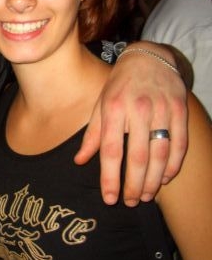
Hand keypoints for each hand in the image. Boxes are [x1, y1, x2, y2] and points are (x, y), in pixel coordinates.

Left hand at [74, 42, 187, 205]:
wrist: (148, 57)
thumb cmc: (119, 85)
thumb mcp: (100, 105)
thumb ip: (93, 135)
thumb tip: (79, 161)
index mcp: (113, 109)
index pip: (110, 150)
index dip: (110, 177)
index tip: (110, 198)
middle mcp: (138, 109)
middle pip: (137, 156)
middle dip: (134, 185)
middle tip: (131, 202)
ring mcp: (161, 109)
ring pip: (161, 153)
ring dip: (154, 179)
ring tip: (146, 196)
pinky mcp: (180, 109)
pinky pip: (179, 143)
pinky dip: (173, 164)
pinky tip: (165, 178)